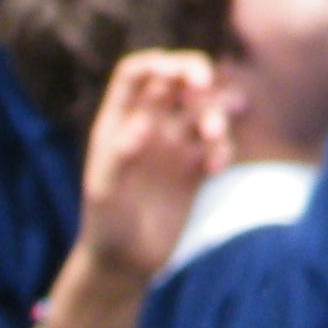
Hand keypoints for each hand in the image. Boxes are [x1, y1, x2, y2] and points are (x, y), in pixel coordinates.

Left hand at [76, 48, 231, 282]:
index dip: (158, 63)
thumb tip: (142, 123)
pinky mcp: (194, 172)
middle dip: (197, 75)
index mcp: (120, 122)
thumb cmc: (105, 223)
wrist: (123, 265)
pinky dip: (223, 150)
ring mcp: (174, 148)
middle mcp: (149, 127)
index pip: (137, 74)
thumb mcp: (104, 189)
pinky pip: (217, 148)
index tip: (178, 73)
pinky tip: (214, 170)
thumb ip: (120, 155)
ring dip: (215, 114)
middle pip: (178, 82)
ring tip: (213, 137)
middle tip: (206, 86)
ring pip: (203, 112)